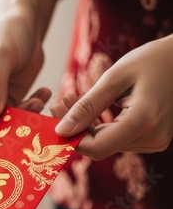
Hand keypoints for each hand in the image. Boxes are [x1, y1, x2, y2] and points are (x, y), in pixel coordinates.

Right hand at [0, 6, 50, 123]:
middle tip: (26, 116)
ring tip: (38, 102)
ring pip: (0, 123)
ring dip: (21, 117)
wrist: (26, 24)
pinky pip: (17, 116)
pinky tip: (43, 94)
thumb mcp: (1, 54)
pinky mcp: (6, 102)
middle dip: (2, 123)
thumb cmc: (8, 30)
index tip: (1, 120)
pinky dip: (31, 109)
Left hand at [52, 34, 172, 159]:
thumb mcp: (115, 78)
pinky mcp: (152, 139)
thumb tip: (61, 130)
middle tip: (58, 103)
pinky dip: (100, 126)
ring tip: (71, 100)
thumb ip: (87, 106)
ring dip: (86, 127)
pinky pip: (118, 139)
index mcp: (144, 121)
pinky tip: (91, 109)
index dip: (72, 138)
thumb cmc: (152, 60)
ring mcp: (155, 142)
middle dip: (76, 128)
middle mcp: (152, 138)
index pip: (97, 148)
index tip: (55, 116)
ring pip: (107, 144)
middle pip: (100, 146)